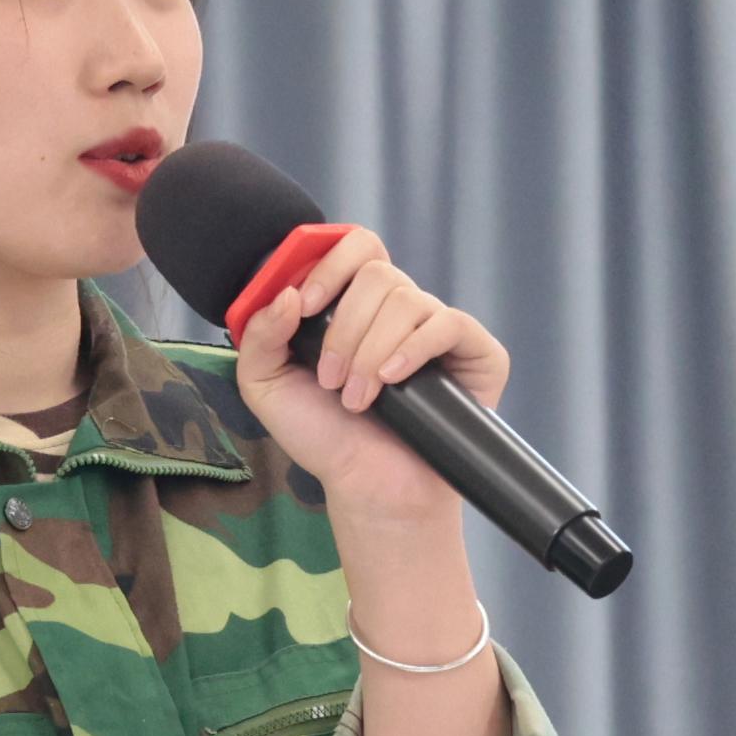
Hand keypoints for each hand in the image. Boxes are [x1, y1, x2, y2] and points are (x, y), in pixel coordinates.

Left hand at [230, 224, 511, 530]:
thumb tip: (286, 292)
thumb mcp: (267, 385)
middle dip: (345, 329)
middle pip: (377, 273)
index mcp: (356, 304)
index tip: (304, 306)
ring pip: (406, 300)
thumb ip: (260, 335)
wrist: (368, 488)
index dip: (328, 265)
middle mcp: (400, 309)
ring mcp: (439, 328)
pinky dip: (415, 348)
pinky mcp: (475, 353)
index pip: (353, 247)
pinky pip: (449, 323)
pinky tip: (395, 379)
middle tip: (330, 380)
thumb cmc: (323, 437)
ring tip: (359, 400)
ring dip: (371, 353)